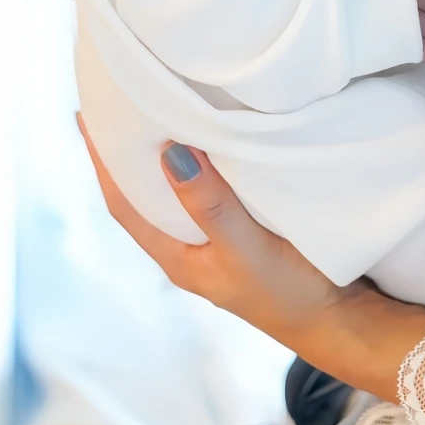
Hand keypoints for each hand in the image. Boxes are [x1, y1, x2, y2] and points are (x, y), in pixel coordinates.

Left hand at [76, 115, 424, 401]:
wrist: (338, 320)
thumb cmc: (289, 294)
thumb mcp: (246, 249)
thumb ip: (211, 206)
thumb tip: (169, 154)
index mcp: (177, 258)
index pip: (123, 204)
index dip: (102, 163)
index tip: (86, 118)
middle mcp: (189, 248)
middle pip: (144, 194)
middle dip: (126, 153)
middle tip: (117, 104)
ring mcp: (214, 241)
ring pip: (176, 191)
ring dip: (162, 155)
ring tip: (154, 112)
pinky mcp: (243, 230)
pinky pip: (208, 189)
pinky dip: (200, 161)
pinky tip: (208, 140)